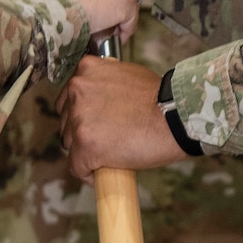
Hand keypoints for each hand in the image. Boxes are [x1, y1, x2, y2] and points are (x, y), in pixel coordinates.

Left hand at [60, 57, 186, 180]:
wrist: (177, 117)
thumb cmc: (161, 99)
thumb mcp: (127, 76)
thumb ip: (105, 85)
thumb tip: (100, 103)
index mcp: (86, 69)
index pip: (69, 98)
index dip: (82, 116)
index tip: (96, 125)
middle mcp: (77, 90)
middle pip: (66, 122)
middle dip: (82, 133)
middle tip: (107, 140)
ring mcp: (79, 118)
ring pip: (70, 145)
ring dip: (86, 152)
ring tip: (111, 154)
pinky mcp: (85, 144)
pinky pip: (77, 167)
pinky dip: (89, 173)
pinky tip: (105, 171)